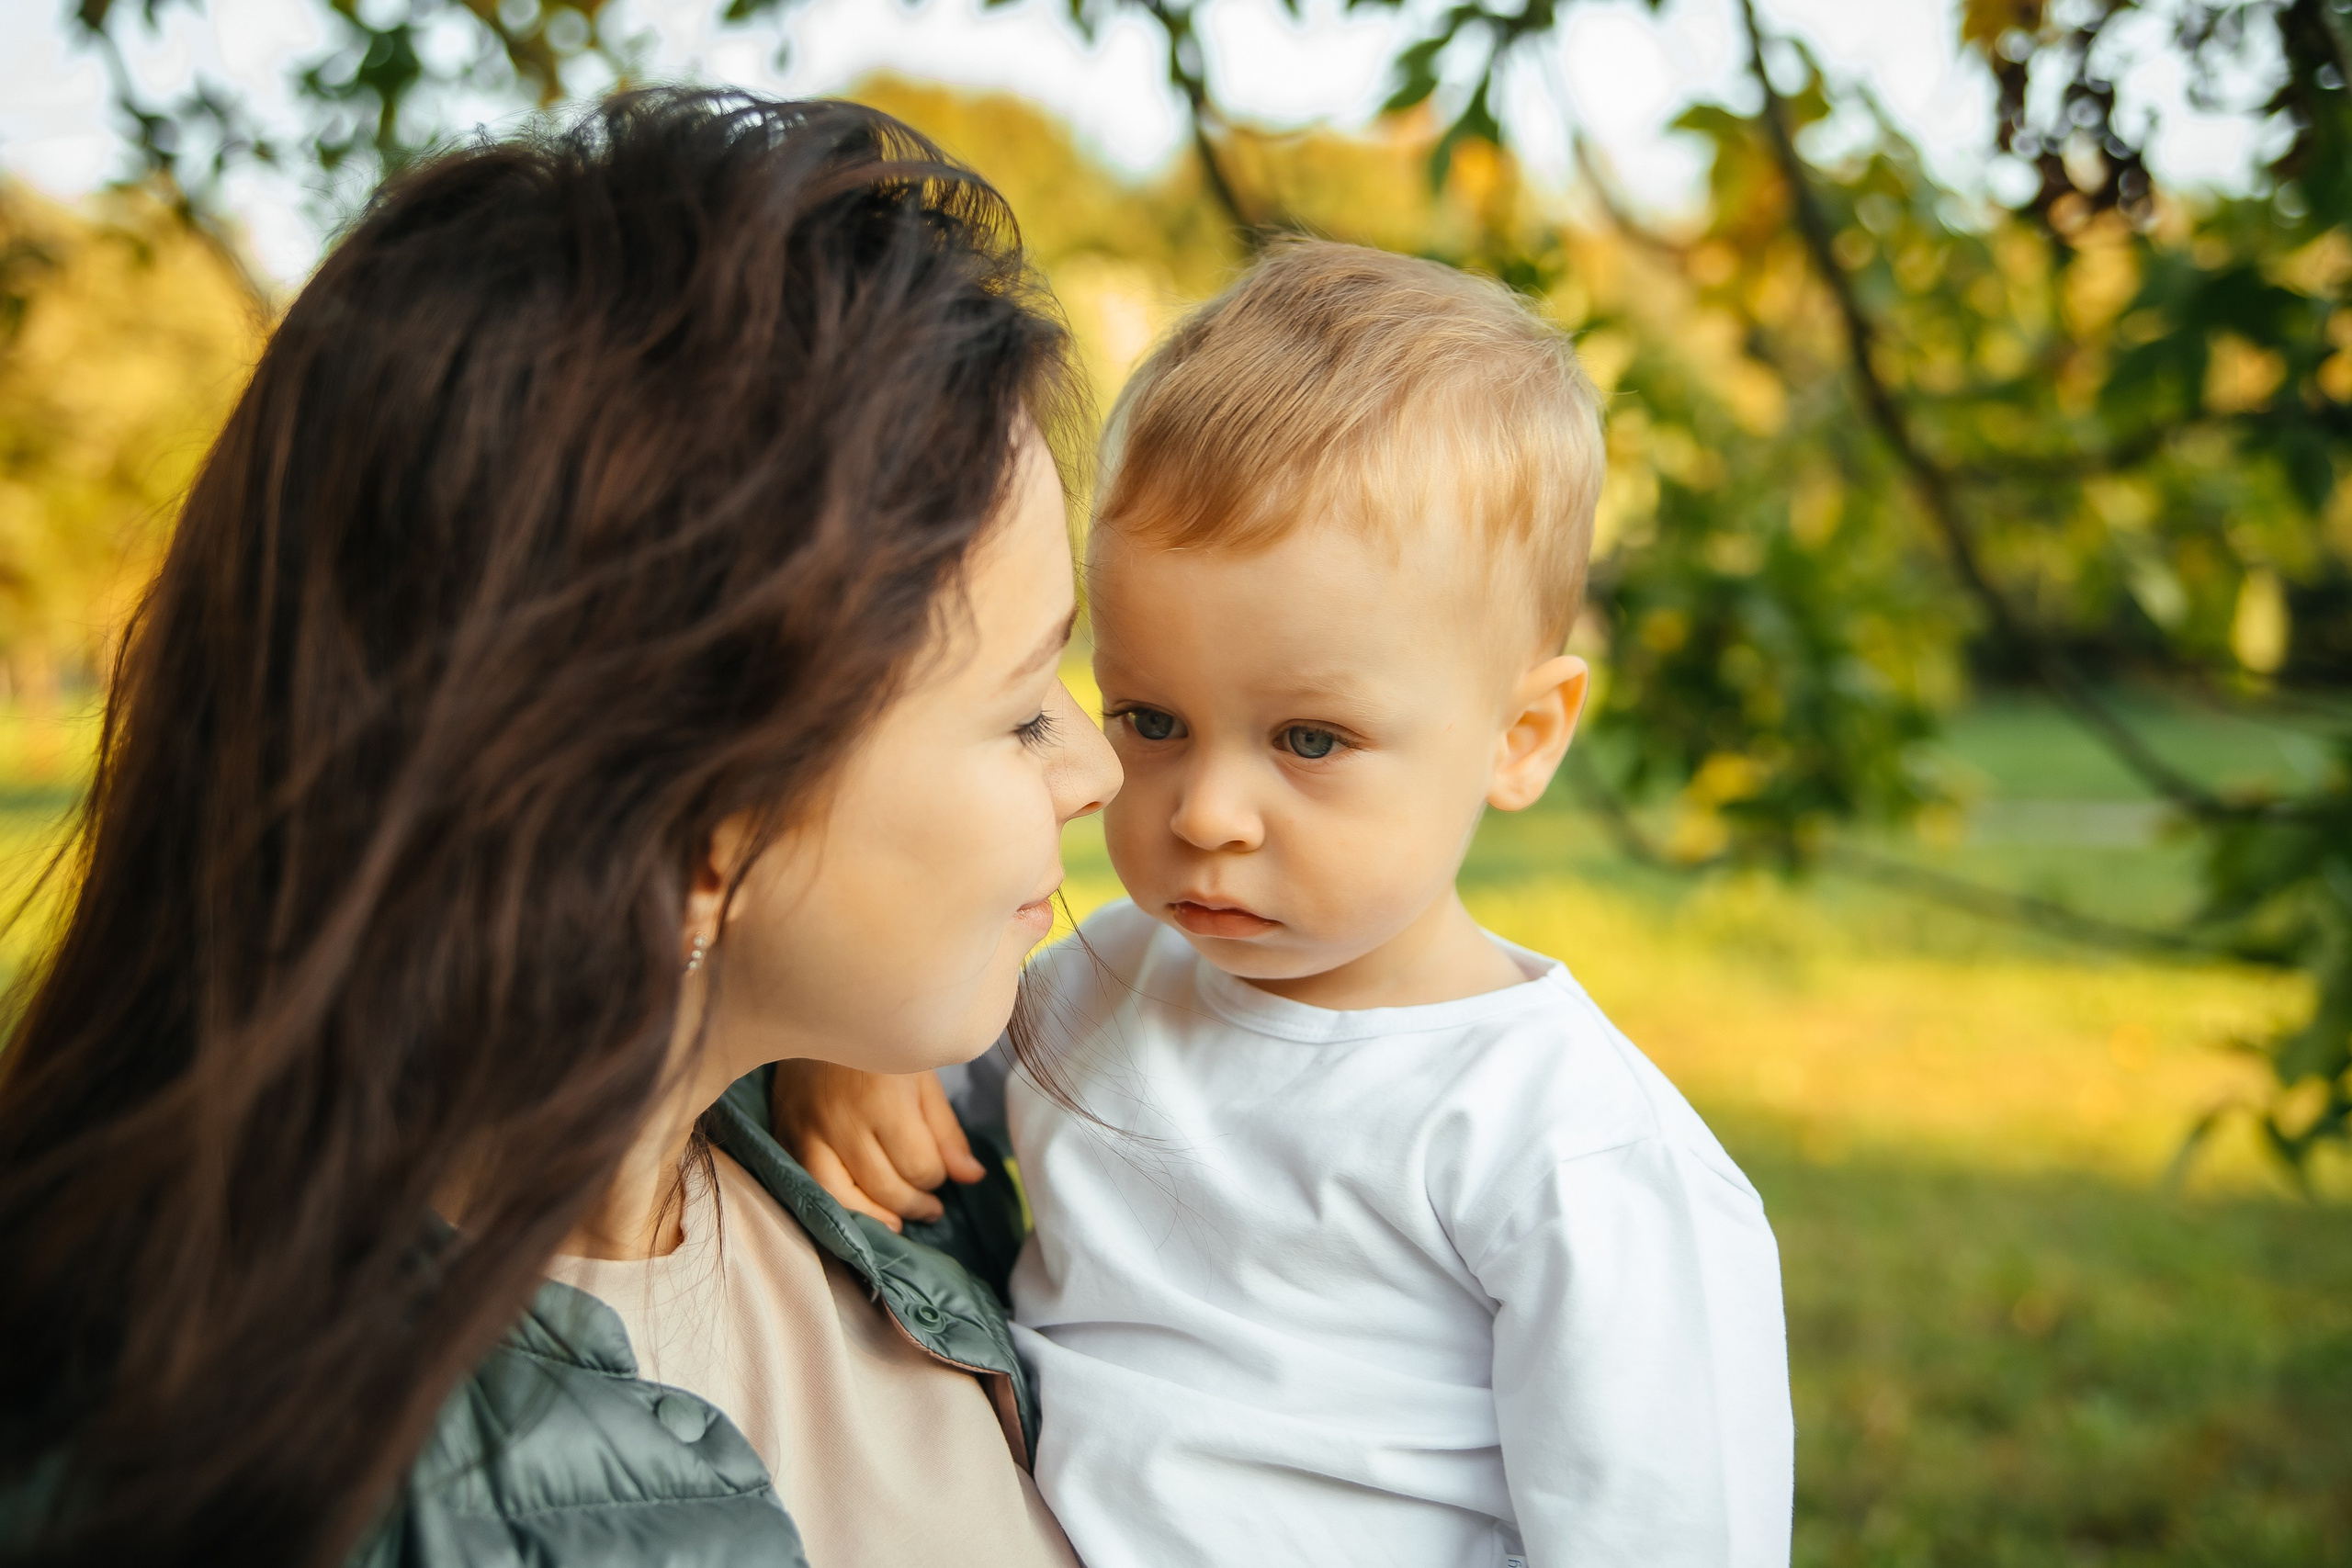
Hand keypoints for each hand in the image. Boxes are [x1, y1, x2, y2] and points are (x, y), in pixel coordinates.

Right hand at [771, 1061, 987, 1232]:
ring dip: (876, 1217)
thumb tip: (972, 1177)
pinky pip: (809, 1188)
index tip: (941, 1173)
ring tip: (898, 1220)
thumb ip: (946, 1132)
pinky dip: (836, 1208)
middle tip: (930, 1207)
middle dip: (914, 1204)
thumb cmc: (878, 1045)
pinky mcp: (784, 1136)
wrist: (818, 1011)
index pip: (918, 1166)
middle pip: (884, 1187)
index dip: (937, 1178)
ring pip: (843, 1198)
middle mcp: (842, 1120)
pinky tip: (859, 1211)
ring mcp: (807, 1130)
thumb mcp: (923, 1077)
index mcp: (884, 1099)